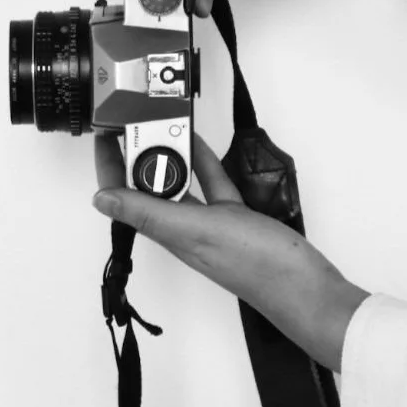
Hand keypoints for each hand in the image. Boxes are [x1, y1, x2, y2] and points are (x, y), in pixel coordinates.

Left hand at [92, 132, 368, 372]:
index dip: (110, 167)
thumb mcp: (196, 230)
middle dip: (136, 154)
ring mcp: (208, 224)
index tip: (104, 135)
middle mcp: (182, 230)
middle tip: (133, 120)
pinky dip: (204, 163)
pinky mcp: (234, 219)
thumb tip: (101, 200)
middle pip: (148, 187)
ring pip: (179, 183)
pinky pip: (211, 185)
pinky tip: (199, 143)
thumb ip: (150, 213)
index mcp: (169, 233)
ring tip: (159, 123)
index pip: (124, 197)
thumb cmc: (255, 263)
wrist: (304, 287)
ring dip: (169, 155)